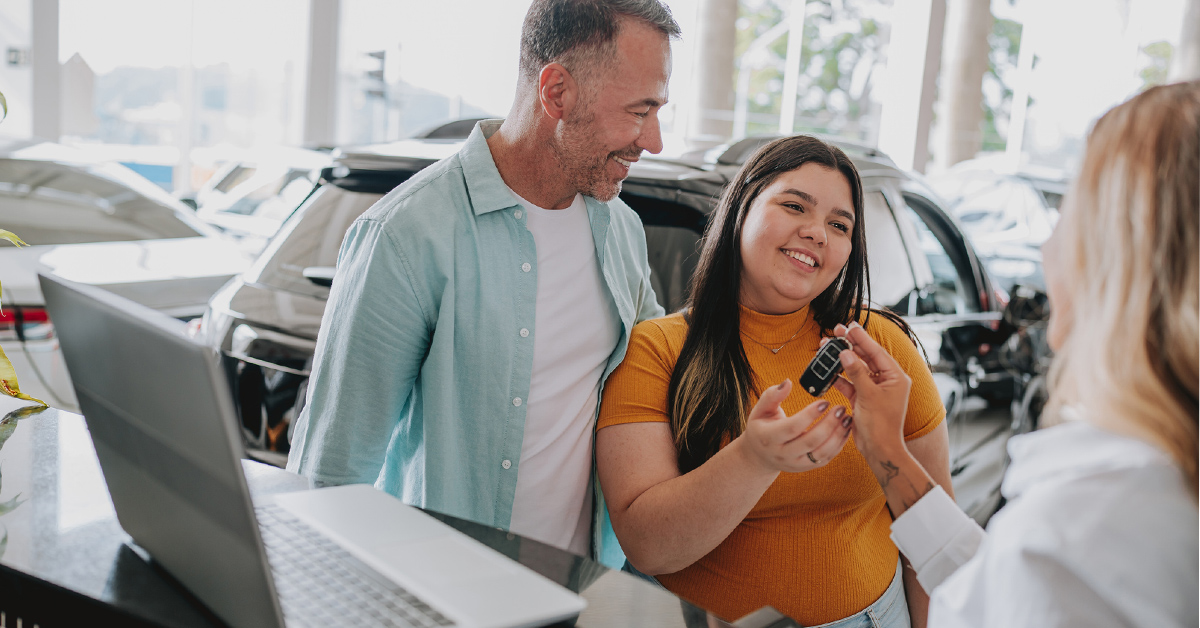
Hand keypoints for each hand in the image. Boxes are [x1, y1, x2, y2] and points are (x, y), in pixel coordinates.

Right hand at [737, 378, 852, 473]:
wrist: (759, 455)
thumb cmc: (761, 427)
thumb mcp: (760, 409)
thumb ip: (772, 395)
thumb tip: (787, 382)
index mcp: (768, 437)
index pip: (792, 427)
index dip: (810, 414)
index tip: (825, 402)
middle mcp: (781, 453)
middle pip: (810, 442)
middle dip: (828, 424)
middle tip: (840, 408)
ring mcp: (795, 463)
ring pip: (820, 453)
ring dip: (837, 435)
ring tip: (846, 419)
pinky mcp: (806, 467)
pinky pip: (825, 458)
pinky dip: (838, 444)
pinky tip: (844, 430)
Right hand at [828, 322, 911, 462]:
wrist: (879, 450)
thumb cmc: (881, 425)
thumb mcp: (868, 394)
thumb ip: (856, 372)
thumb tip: (845, 353)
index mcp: (896, 377)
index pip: (876, 352)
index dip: (862, 338)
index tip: (849, 326)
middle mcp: (886, 381)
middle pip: (866, 357)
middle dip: (850, 345)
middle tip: (836, 331)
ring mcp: (874, 390)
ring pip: (856, 369)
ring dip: (841, 360)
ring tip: (826, 347)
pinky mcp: (863, 399)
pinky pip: (850, 383)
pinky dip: (839, 377)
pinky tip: (828, 370)